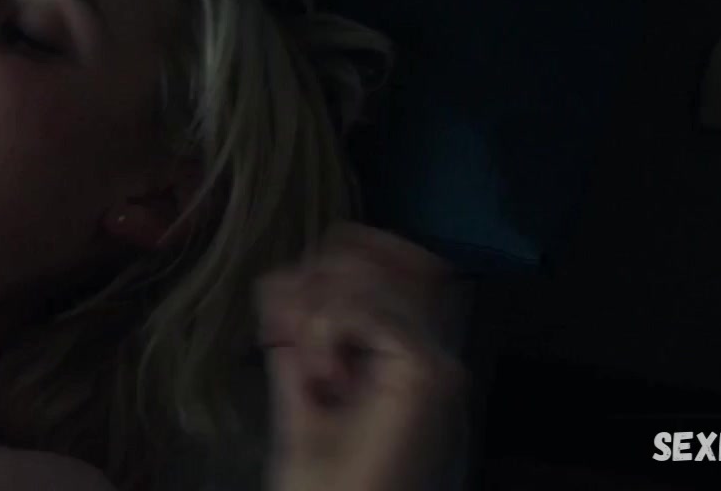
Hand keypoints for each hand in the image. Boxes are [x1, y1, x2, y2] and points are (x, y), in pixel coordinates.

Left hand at [258, 223, 466, 490]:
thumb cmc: (326, 482)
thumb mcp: (301, 389)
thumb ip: (300, 335)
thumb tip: (285, 280)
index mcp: (405, 352)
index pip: (379, 259)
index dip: (324, 266)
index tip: (286, 315)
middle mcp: (430, 348)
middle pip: (371, 252)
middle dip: (312, 282)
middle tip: (291, 336)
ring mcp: (434, 359)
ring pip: (364, 271)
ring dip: (316, 312)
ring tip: (312, 367)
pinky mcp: (428, 372)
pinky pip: (362, 308)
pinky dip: (324, 332)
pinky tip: (325, 377)